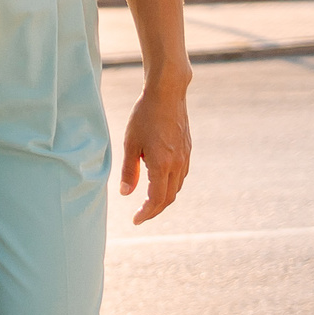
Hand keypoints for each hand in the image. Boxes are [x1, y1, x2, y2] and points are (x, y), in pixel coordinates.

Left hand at [120, 84, 191, 224]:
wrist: (167, 94)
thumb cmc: (144, 116)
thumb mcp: (130, 144)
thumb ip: (129, 171)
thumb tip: (126, 194)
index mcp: (162, 164)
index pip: (156, 199)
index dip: (146, 213)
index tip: (135, 220)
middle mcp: (177, 164)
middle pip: (169, 197)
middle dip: (154, 210)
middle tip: (140, 216)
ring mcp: (185, 157)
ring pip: (177, 187)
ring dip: (163, 199)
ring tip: (147, 203)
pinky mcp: (187, 150)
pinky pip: (180, 176)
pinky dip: (170, 186)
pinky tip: (159, 183)